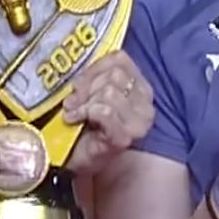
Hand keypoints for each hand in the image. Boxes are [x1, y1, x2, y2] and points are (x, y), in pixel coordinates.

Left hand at [63, 53, 154, 176]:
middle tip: (73, 101)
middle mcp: (146, 106)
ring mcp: (138, 124)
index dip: (94, 67)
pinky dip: (85, 112)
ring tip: (74, 112)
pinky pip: (105, 111)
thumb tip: (82, 60)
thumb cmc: (83, 123)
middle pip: (115, 75)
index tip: (79, 84)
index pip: (120, 60)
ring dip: (84, 102)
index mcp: (141, 88)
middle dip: (87, 87)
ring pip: (110, 92)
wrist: (73, 158)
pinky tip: (76, 120)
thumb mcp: (93, 90)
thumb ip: (97, 74)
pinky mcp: (124, 138)